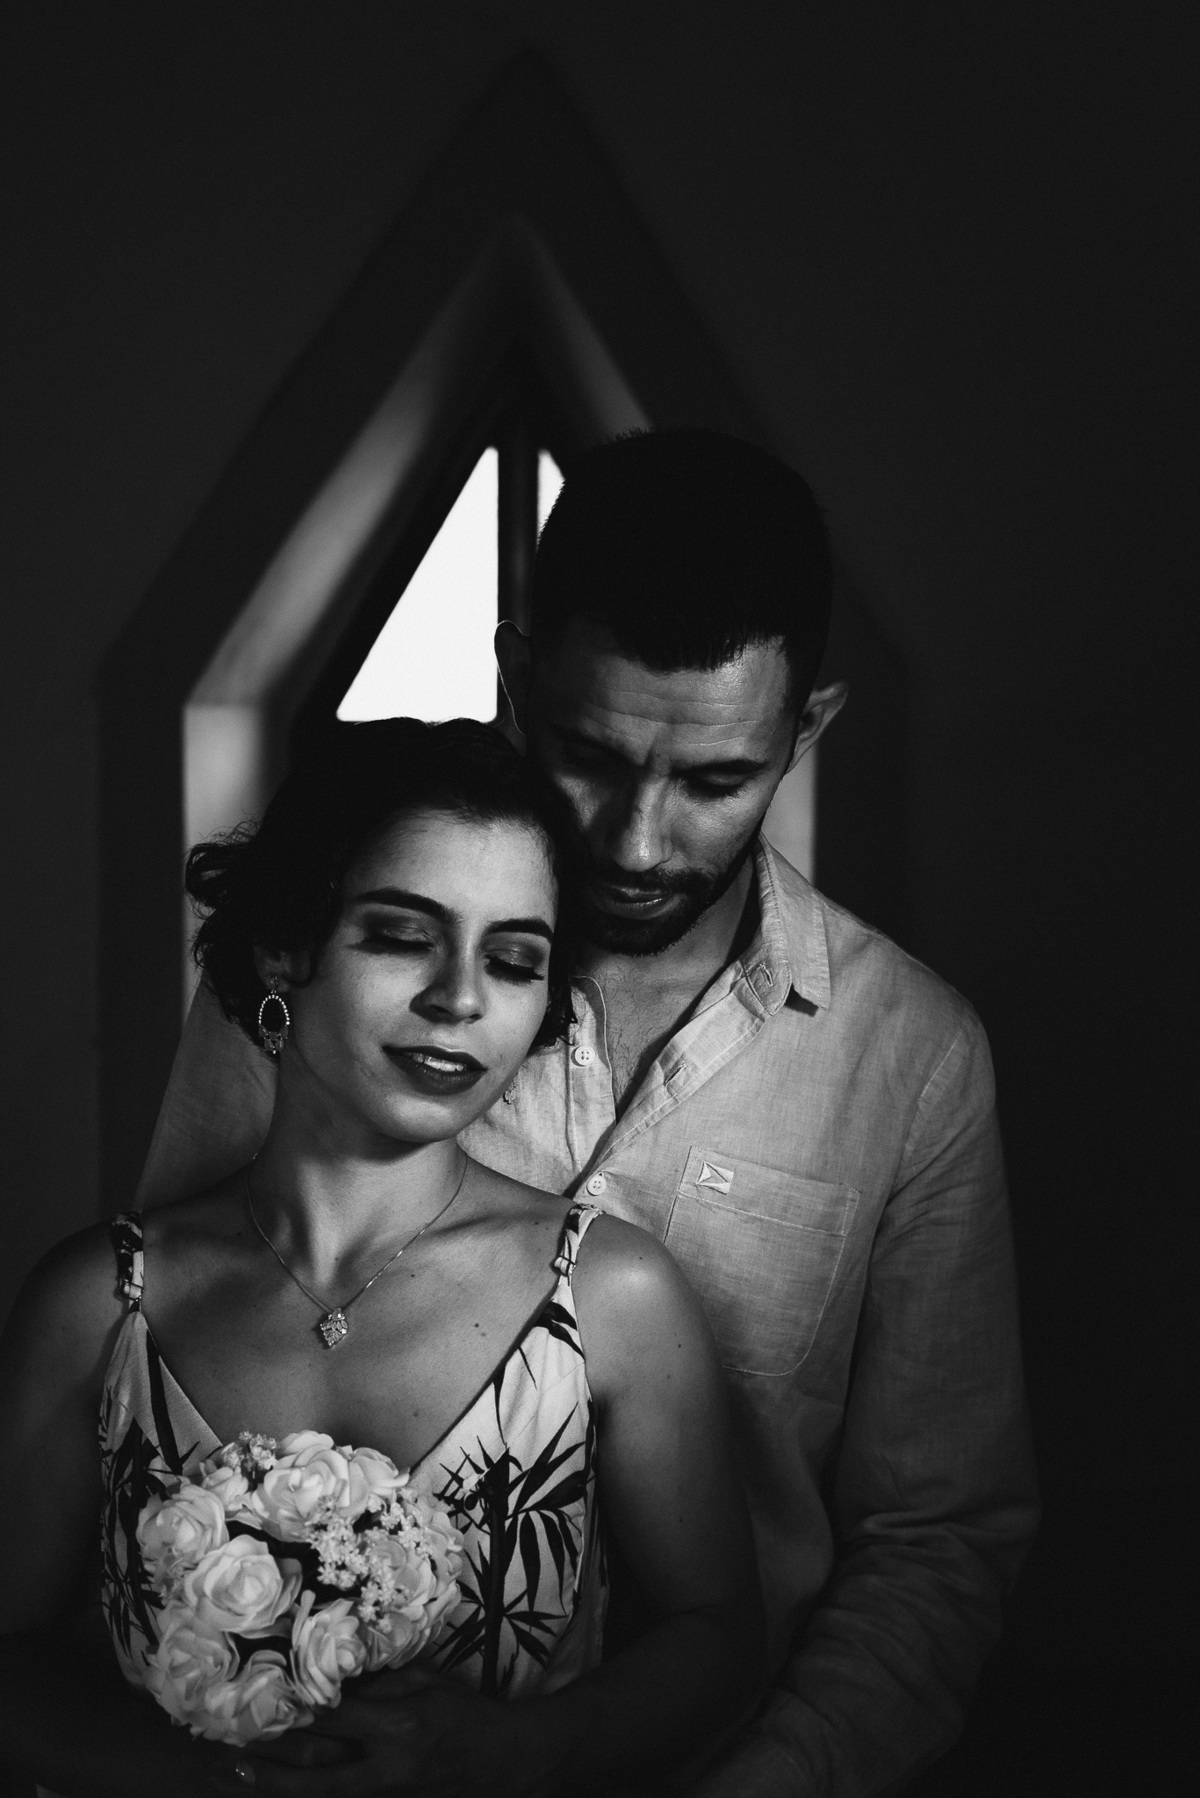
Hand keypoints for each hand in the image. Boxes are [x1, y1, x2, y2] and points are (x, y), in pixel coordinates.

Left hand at [212, 1665, 562, 1797]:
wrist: (501, 1763)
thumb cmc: (465, 1712)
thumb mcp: (430, 1680)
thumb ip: (383, 1679)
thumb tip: (336, 1673)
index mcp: (400, 1724)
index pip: (337, 1716)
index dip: (296, 1710)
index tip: (259, 1697)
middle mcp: (387, 1764)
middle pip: (317, 1769)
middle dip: (270, 1763)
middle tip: (226, 1752)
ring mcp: (385, 1794)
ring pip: (321, 1794)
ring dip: (277, 1785)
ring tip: (236, 1776)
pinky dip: (308, 1796)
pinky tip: (280, 1789)